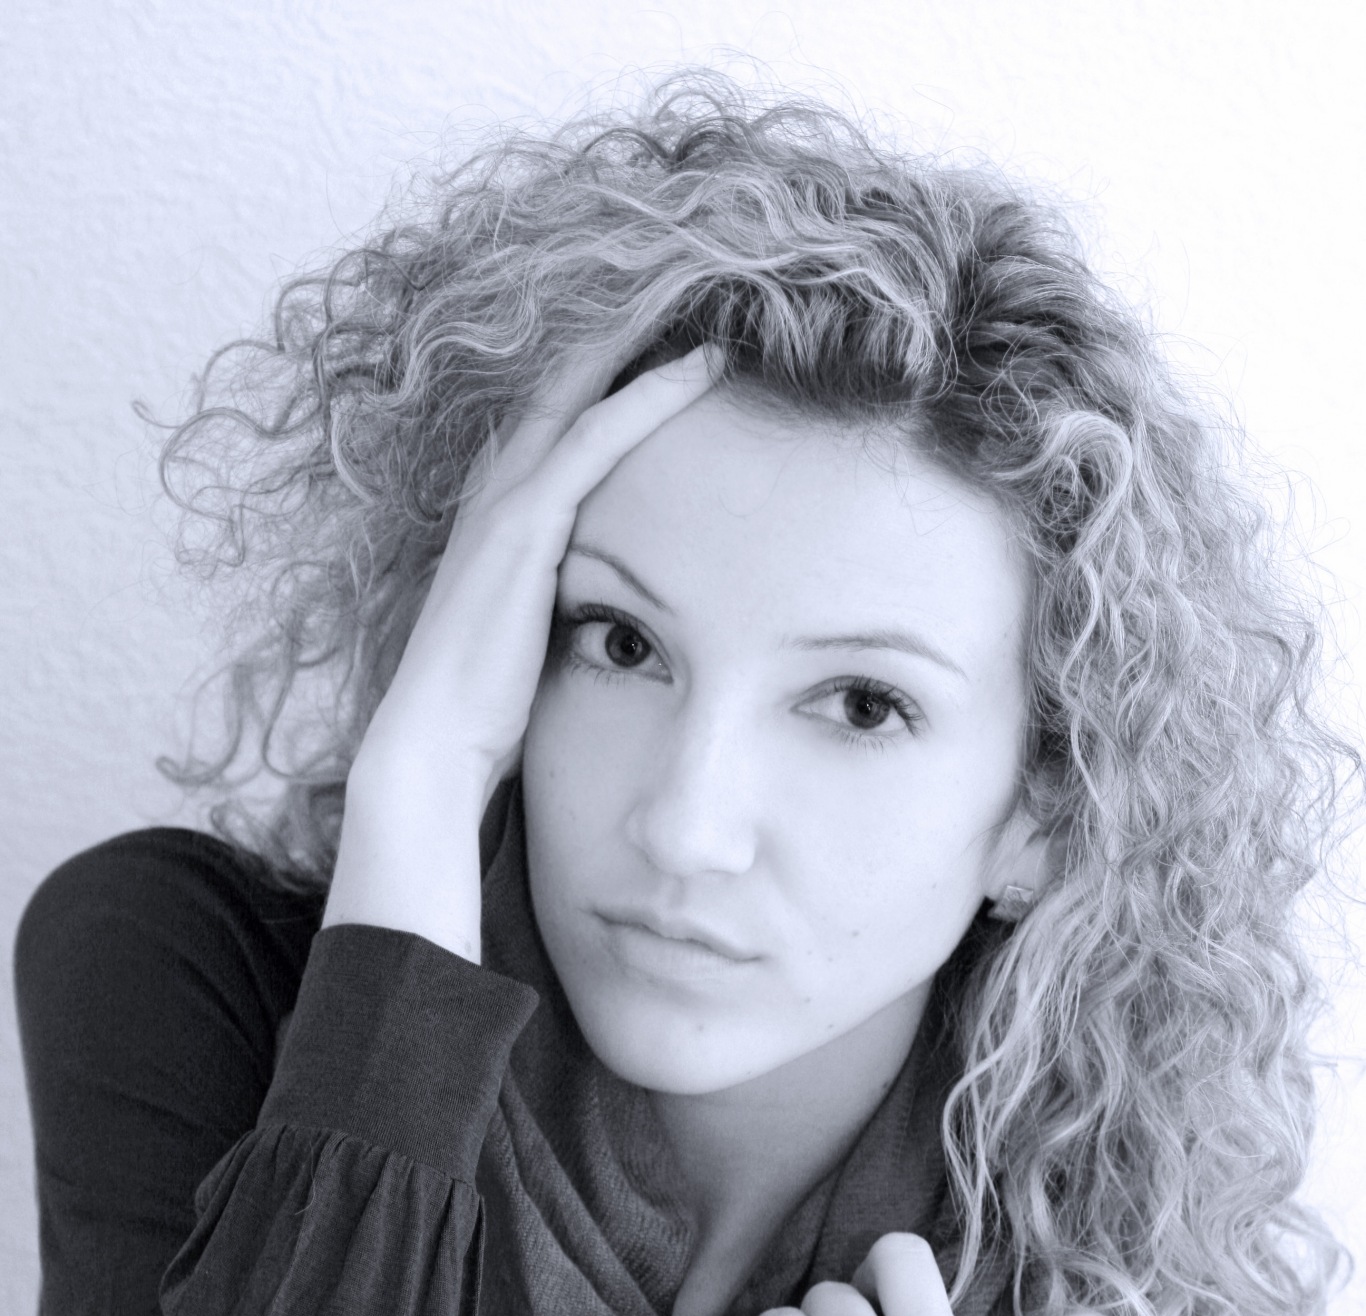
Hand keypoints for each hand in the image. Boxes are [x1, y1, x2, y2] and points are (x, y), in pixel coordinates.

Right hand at [322, 342, 721, 957]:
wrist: (435, 742)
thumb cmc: (485, 705)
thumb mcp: (530, 633)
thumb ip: (560, 598)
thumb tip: (610, 610)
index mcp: (498, 515)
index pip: (556, 418)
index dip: (605, 368)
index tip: (664, 330)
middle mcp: (495, 491)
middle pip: (564, 382)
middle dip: (622, 326)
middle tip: (686, 276)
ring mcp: (507, 502)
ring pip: (581, 391)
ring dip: (643, 339)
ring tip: (704, 294)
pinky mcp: (526, 526)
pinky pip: (596, 438)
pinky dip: (648, 396)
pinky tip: (700, 366)